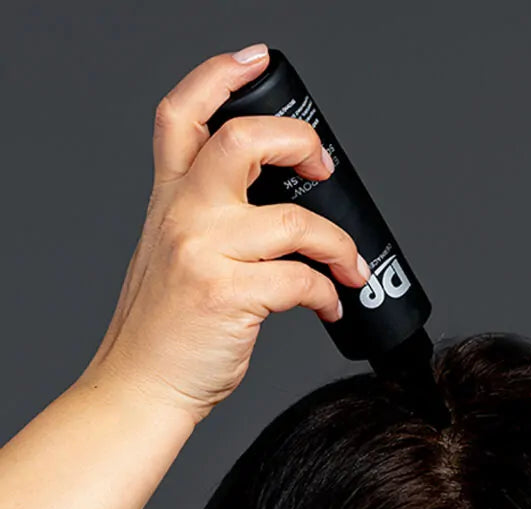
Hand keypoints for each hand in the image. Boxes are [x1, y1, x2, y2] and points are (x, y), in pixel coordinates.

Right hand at [79, 44, 370, 424]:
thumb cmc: (167, 330)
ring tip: (350, 268)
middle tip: (323, 167)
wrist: (142, 386)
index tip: (255, 61)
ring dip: (339, 244)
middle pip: (242, 141)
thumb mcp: (173, 256)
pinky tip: (330, 306)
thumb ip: (210, 221)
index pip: (183, 115)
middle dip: (298, 142)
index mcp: (169, 200)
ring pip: (294, 220)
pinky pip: (303, 279)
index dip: (219, 76)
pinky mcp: (227, 294)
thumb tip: (284, 208)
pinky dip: (329, 292)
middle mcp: (182, 215)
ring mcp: (203, 253)